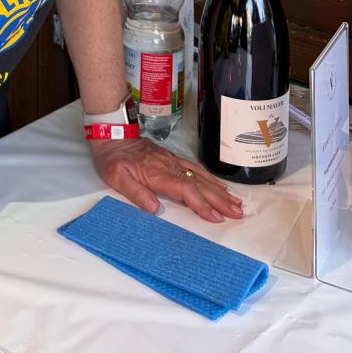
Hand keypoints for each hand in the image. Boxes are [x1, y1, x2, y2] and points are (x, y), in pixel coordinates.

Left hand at [90, 137, 242, 222]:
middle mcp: (170, 167)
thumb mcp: (116, 178)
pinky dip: (211, 179)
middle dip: (220, 200)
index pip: (185, 190)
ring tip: (236, 203)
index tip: (215, 216)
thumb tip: (155, 209)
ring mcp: (173, 162)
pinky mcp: (173, 159)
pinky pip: (196, 168)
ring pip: (201, 176)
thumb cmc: (113, 159)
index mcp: (157, 174)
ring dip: (219, 191)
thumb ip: (136, 193)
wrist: (113, 135)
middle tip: (238, 213)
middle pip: (199, 184)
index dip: (201, 204)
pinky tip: (220, 186)